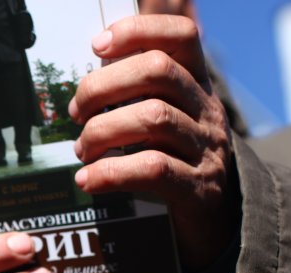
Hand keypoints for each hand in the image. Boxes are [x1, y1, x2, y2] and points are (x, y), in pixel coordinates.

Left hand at [69, 14, 237, 271]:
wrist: (214, 221)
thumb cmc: (173, 163)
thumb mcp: (162, 123)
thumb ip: (134, 97)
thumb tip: (81, 83)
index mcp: (196, 85)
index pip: (181, 37)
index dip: (138, 31)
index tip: (97, 46)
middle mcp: (206, 110)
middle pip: (158, 71)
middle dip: (103, 86)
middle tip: (76, 112)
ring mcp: (205, 148)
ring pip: (153, 118)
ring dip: (103, 131)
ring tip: (81, 150)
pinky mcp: (197, 188)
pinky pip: (153, 169)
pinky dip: (111, 172)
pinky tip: (88, 180)